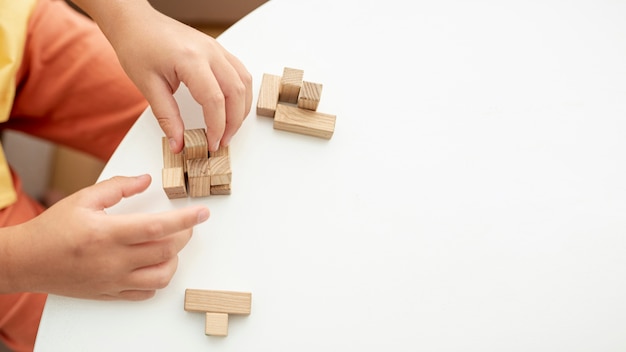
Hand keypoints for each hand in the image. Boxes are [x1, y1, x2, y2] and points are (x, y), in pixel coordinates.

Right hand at [2, 175, 208, 299]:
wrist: (26, 261)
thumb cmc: (53, 228)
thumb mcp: (83, 199)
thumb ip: (118, 187)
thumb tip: (146, 180)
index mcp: (108, 233)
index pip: (158, 227)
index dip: (186, 219)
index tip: (203, 212)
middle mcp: (114, 260)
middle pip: (166, 251)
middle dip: (184, 236)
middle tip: (186, 224)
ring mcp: (113, 280)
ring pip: (161, 276)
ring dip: (174, 260)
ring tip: (170, 245)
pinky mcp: (110, 293)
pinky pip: (145, 292)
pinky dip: (157, 279)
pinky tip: (153, 264)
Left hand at [75, 0, 252, 152]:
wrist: (136, 22)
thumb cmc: (138, 46)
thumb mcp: (148, 86)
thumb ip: (167, 118)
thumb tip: (178, 143)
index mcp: (190, 59)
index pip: (214, 100)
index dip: (217, 127)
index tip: (211, 143)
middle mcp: (209, 52)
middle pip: (236, 93)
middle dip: (233, 122)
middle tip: (222, 141)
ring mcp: (217, 49)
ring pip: (244, 83)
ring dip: (241, 109)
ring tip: (229, 128)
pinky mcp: (218, 50)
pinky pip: (240, 73)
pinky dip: (241, 94)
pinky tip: (233, 107)